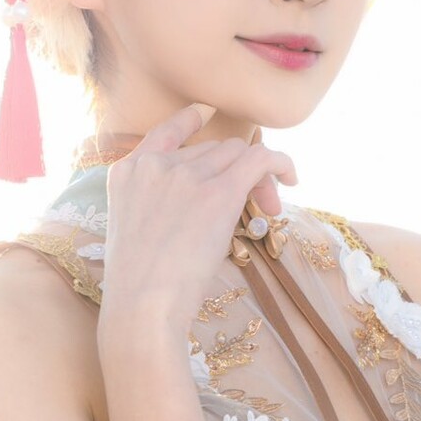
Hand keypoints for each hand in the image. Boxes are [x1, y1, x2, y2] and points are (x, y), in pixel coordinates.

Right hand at [96, 103, 297, 336]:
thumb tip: (201, 205)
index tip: (205, 114)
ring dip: (256, 177)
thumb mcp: (133, 233)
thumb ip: (156, 206)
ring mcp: (187, 175)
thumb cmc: (138, 288)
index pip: (164, 132)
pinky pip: (260, 160)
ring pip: (236, 155)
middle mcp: (157, 165)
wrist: (142, 306)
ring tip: (268, 212)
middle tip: (253, 207)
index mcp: (128, 173)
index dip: (189, 122)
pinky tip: (292, 177)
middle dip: (233, 171)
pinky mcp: (219, 192)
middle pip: (212, 148)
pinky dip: (280, 163)